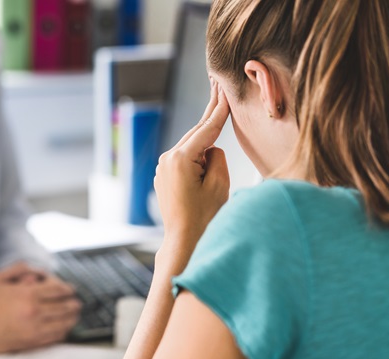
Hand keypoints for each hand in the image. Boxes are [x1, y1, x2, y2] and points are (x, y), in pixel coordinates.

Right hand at [0, 263, 80, 353]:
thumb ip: (20, 269)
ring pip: (63, 323)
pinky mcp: (32, 342)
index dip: (68, 289)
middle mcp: (34, 311)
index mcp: (28, 294)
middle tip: (77, 303)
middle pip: (64, 307)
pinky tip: (63, 328)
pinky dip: (63, 332)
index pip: (57, 290)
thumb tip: (39, 271)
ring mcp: (34, 328)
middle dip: (74, 304)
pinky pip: (55, 337)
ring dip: (72, 318)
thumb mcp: (0, 278)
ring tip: (75, 315)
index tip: (71, 290)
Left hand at [154, 80, 229, 250]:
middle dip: (210, 113)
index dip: (219, 110)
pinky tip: (207, 143)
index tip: (225, 91)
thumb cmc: (204, 217)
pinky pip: (184, 157)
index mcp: (181, 159)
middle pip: (196, 133)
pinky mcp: (164, 176)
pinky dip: (196, 151)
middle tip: (219, 87)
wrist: (183, 241)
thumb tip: (210, 148)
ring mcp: (164, 168)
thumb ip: (216, 157)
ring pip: (190, 145)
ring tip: (217, 107)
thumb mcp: (219, 185)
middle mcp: (168, 159)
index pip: (207, 129)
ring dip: (205, 135)